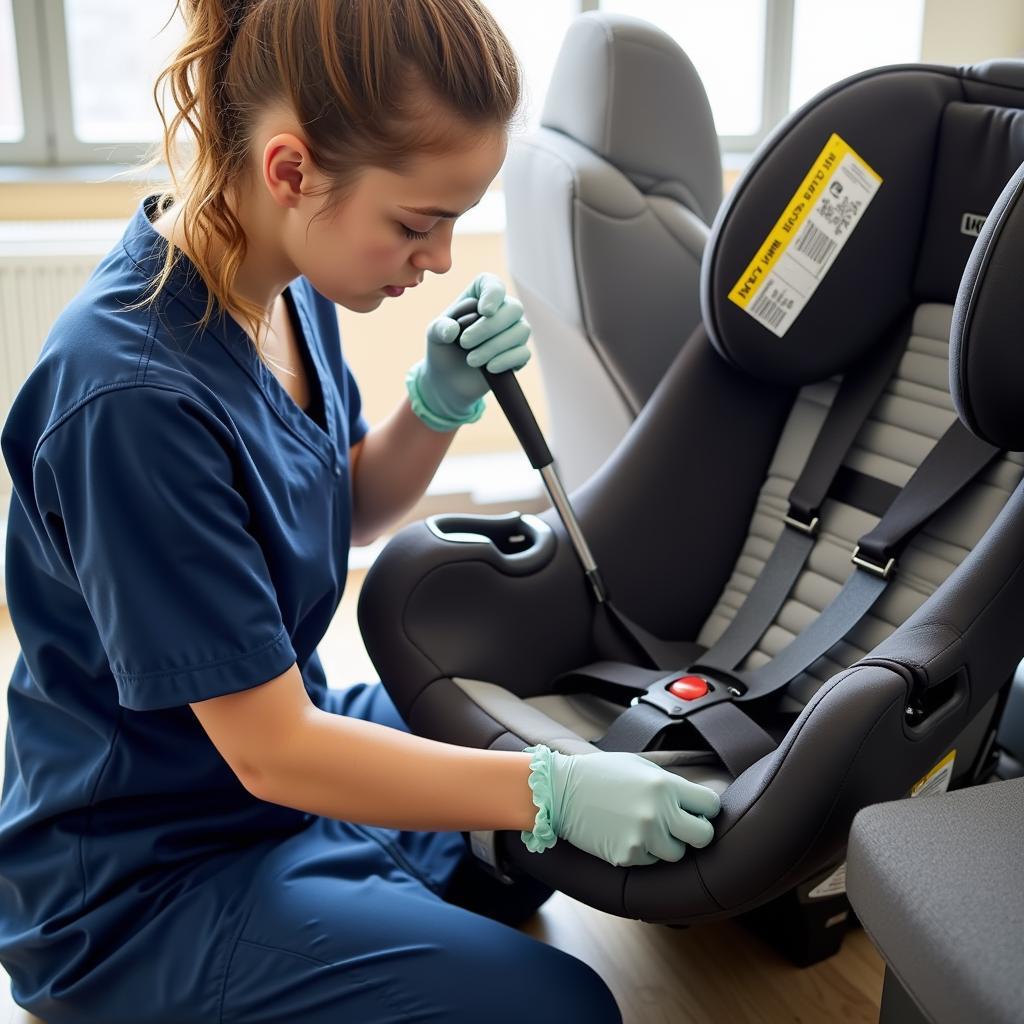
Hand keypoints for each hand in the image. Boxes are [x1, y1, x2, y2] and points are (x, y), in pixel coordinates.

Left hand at [407, 272, 530, 428]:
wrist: (448, 380)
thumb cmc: (443, 348)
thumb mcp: (434, 335)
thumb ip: (440, 328)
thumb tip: (452, 330)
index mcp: (481, 296)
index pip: (494, 284)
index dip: (493, 294)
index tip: (484, 311)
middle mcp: (503, 310)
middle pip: (513, 308)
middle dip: (489, 327)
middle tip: (464, 343)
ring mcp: (514, 331)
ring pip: (521, 330)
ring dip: (494, 346)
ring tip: (471, 360)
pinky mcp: (519, 354)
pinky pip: (523, 353)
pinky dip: (505, 360)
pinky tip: (489, 368)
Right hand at [523, 745, 719, 867]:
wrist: (560, 791)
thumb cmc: (602, 774)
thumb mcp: (640, 767)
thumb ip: (671, 784)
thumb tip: (698, 803)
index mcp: (665, 785)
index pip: (710, 805)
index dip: (704, 809)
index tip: (696, 810)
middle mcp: (659, 812)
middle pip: (703, 836)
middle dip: (695, 831)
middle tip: (680, 826)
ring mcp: (643, 837)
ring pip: (677, 854)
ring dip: (667, 844)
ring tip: (646, 828)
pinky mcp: (628, 856)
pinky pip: (650, 861)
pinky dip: (643, 851)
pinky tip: (625, 834)